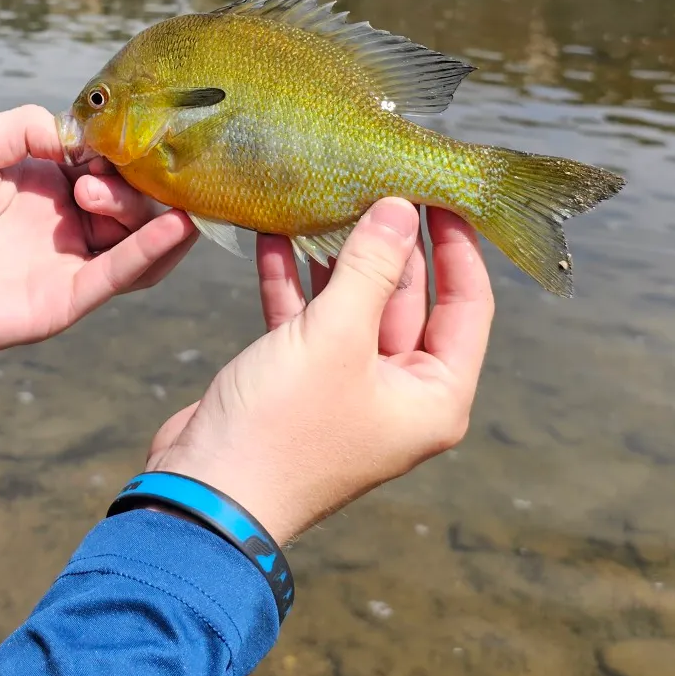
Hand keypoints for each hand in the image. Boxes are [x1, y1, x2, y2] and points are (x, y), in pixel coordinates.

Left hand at [0, 105, 196, 358]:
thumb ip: (24, 128)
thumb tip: (77, 134)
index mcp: (40, 180)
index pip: (104, 160)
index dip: (118, 148)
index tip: (112, 140)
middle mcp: (61, 220)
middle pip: (130, 199)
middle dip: (129, 183)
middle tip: (89, 184)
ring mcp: (65, 261)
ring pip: (137, 239)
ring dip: (147, 214)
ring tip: (121, 199)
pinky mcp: (63, 299)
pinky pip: (120, 277)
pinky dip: (152, 252)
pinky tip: (174, 228)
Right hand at [143, 199, 493, 543]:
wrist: (206, 492)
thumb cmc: (284, 425)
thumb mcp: (335, 338)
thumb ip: (369, 268)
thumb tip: (398, 210)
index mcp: (433, 396)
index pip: (468, 307)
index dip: (458, 248)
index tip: (440, 194)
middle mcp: (397, 394)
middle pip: (406, 302)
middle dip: (387, 245)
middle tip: (373, 183)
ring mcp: (344, 388)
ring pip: (351, 307)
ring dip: (334, 259)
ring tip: (322, 200)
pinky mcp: (296, 383)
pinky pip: (306, 322)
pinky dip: (293, 283)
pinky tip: (272, 237)